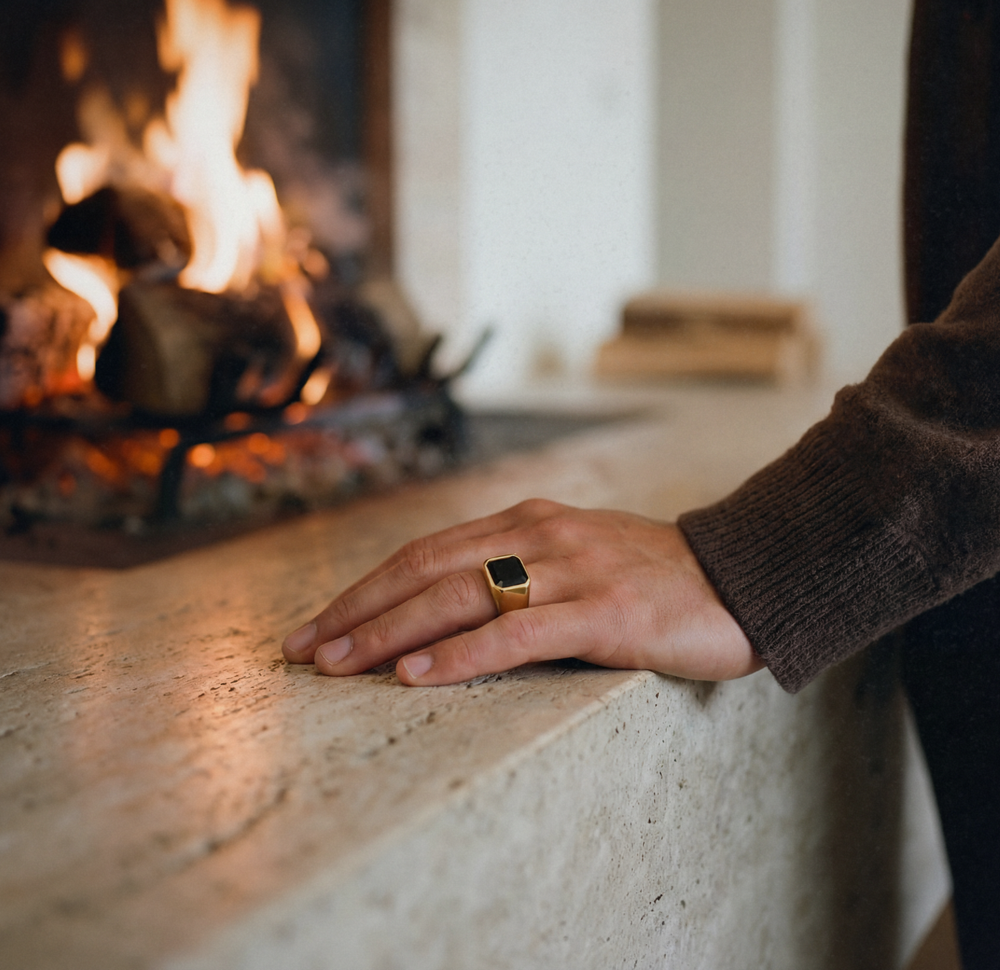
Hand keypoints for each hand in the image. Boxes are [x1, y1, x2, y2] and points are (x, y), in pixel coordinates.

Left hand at [282, 499, 762, 685]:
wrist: (740, 581)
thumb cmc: (651, 580)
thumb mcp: (574, 561)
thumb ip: (517, 571)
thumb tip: (444, 612)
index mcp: (528, 521)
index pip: (426, 551)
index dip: (367, 587)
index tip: (319, 623)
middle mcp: (541, 534)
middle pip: (427, 568)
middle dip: (358, 610)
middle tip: (302, 649)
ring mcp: (574, 569)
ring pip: (461, 596)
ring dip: (390, 632)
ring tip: (337, 664)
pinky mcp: (606, 612)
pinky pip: (519, 633)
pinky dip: (461, 654)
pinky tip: (416, 676)